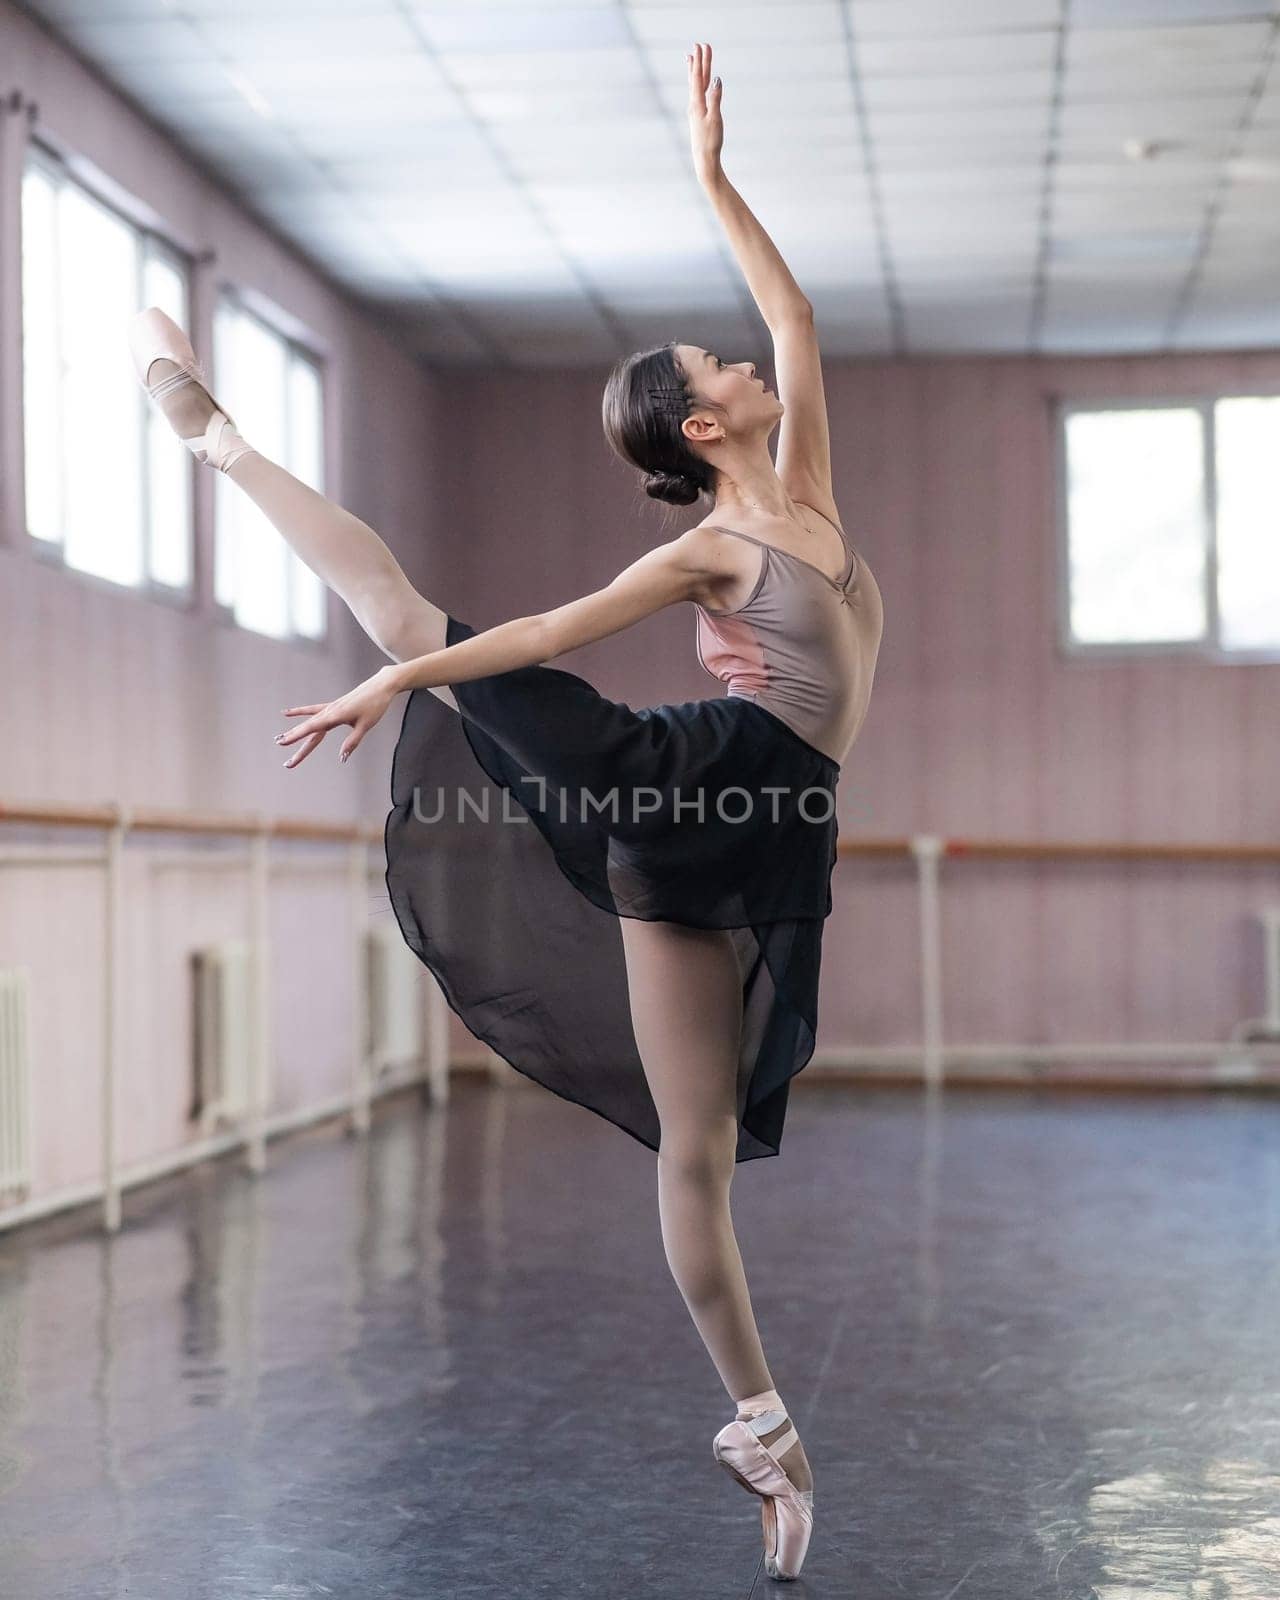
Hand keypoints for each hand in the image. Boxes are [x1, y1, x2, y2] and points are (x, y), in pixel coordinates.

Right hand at [274, 664, 401, 767]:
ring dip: (295, 728)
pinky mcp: (334, 706)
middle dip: (293, 737)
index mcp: (336, 715)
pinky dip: (300, 712)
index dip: (296, 736)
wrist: (381, 685)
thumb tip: (342, 757)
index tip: (284, 742)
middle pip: (308, 727)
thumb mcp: (366, 725)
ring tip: (279, 736)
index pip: (312, 728)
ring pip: (309, 720)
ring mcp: (331, 708)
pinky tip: (288, 712)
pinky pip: (313, 710)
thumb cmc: (375, 705)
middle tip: (278, 745)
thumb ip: (352, 742)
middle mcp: (330, 711)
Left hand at [686, 41, 723, 183]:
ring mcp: (695, 111)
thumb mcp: (715, 118)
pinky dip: (698, 84)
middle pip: (696, 78)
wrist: (704, 160)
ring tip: (691, 58)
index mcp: (697, 104)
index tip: (702, 46)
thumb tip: (717, 79)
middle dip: (699, 62)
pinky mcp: (698, 117)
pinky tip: (698, 84)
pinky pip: (697, 95)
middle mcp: (694, 105)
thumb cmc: (710, 141)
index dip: (701, 61)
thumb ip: (716, 98)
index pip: (699, 77)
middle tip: (699, 45)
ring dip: (695, 71)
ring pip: (695, 86)